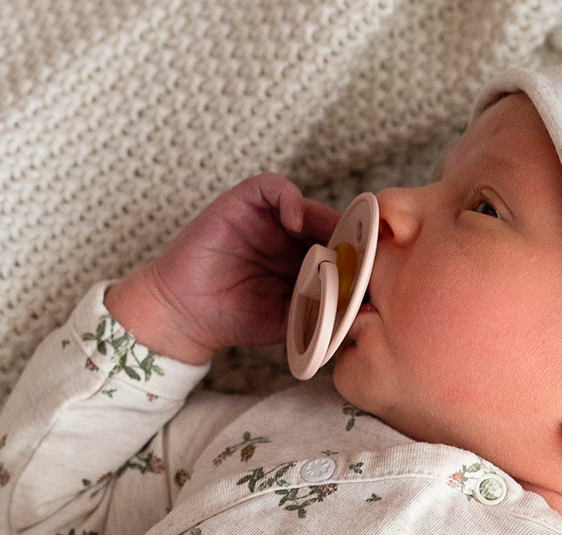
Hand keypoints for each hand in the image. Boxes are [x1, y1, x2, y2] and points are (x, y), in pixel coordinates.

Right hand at [104, 175, 343, 364]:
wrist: (187, 314)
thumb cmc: (235, 320)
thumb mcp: (290, 320)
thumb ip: (322, 312)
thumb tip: (363, 311)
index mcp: (300, 264)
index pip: (337, 251)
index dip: (356, 256)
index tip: (374, 270)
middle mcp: (286, 238)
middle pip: (327, 225)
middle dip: (347, 237)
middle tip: (366, 252)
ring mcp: (265, 219)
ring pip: (306, 206)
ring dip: (325, 220)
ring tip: (335, 241)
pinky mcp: (243, 202)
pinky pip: (273, 187)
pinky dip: (290, 199)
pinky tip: (297, 224)